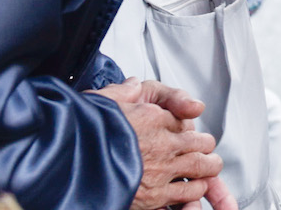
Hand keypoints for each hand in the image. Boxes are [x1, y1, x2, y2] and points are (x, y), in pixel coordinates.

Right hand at [93, 78, 230, 209]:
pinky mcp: (156, 194)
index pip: (180, 118)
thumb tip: (132, 85)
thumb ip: (122, 92)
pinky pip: (188, 190)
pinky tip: (197, 187)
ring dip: (208, 165)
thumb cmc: (82, 132)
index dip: (184, 124)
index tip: (184, 129)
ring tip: (210, 165)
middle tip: (206, 146)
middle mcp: (161, 141)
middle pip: (197, 141)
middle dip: (204, 144)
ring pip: (200, 165)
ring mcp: (162, 169)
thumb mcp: (102, 100)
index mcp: (150, 117)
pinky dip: (196, 188)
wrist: (70, 164)